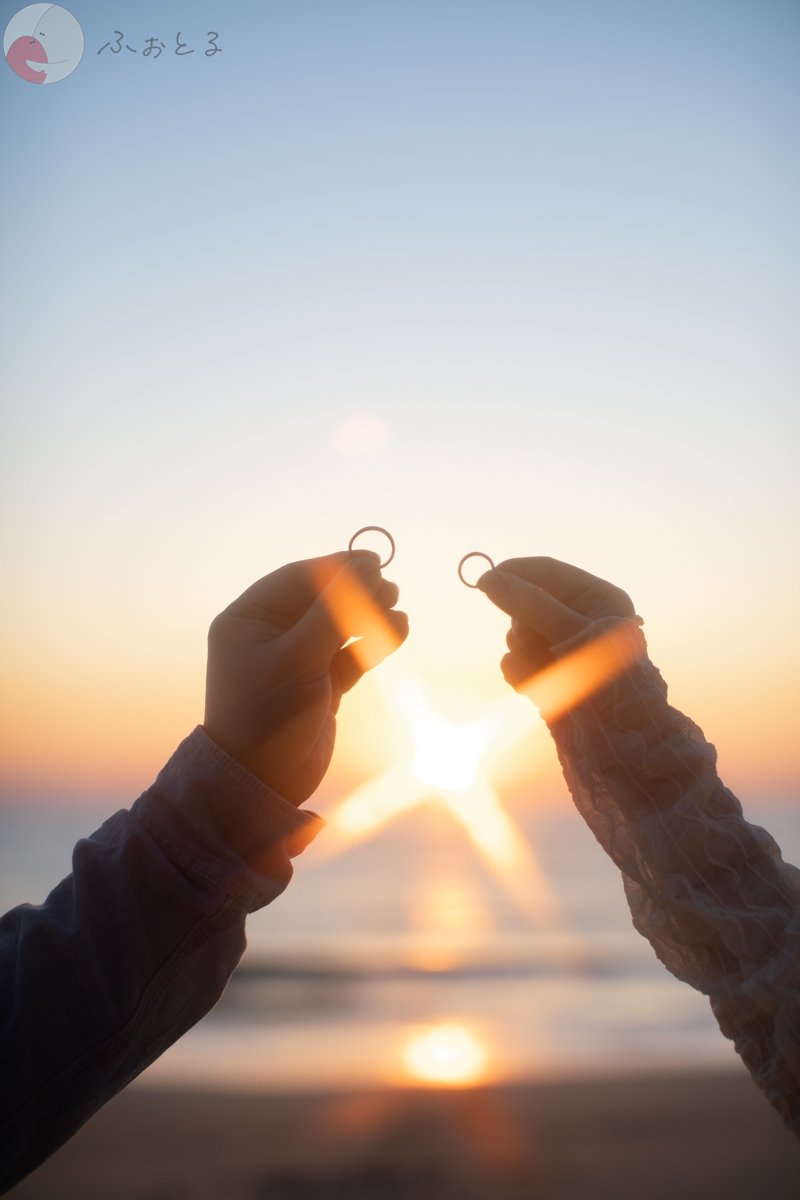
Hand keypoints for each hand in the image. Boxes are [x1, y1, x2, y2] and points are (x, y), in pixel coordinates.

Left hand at [204, 552, 407, 804]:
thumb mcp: (298, 658)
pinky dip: (373, 642)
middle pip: (321, 599)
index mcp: (248, 619)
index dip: (337, 568)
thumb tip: (367, 568)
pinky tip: (399, 629)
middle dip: (357, 592)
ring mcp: (296, 660)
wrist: (262, 783)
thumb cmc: (268, 714)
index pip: (297, 579)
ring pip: (340, 626)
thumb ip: (333, 613)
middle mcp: (269, 635)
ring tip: (396, 608)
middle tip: (390, 588)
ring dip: (369, 615)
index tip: (375, 562)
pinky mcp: (320, 685)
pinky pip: (350, 654)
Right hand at [477, 557, 635, 691]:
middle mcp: (580, 619)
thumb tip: (488, 579)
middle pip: (526, 603)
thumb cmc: (604, 679)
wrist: (613, 740)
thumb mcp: (570, 633)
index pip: (547, 572)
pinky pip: (516, 660)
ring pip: (518, 633)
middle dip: (522, 625)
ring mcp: (561, 646)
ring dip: (523, 652)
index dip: (515, 572)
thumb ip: (530, 604)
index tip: (485, 580)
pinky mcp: (547, 671)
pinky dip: (520, 671)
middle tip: (532, 642)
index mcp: (598, 599)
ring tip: (545, 671)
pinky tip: (534, 687)